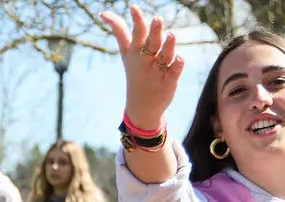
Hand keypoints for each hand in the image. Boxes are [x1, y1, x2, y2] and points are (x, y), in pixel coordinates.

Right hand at [100, 5, 184, 128]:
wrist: (140, 108)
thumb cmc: (135, 73)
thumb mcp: (125, 54)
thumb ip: (119, 32)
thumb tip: (103, 13)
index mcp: (135, 52)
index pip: (136, 33)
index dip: (137, 19)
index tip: (134, 7)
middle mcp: (146, 61)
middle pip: (151, 43)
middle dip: (154, 31)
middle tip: (157, 19)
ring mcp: (157, 72)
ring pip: (165, 56)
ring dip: (168, 46)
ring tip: (171, 35)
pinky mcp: (169, 83)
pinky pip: (174, 73)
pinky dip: (178, 66)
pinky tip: (181, 58)